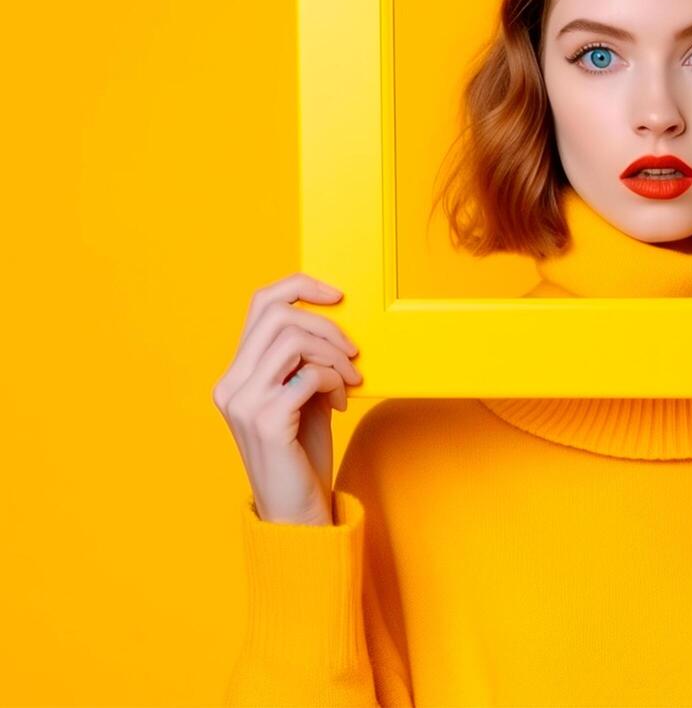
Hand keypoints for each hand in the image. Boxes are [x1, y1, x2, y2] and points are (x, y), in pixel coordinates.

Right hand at [212, 272, 363, 525]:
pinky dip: (334, 381)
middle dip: (327, 326)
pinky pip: (309, 375)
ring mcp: (243, 402)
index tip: (337, 295)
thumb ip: (306, 360)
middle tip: (353, 353)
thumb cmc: (303, 453)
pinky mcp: (265, 420)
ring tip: (350, 380)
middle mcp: (231, 384)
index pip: (260, 303)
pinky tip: (341, 403)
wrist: (297, 512)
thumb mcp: (303, 396)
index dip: (300, 287)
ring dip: (334, 355)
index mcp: (236, 373)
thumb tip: (334, 320)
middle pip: (278, 315)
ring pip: (293, 340)